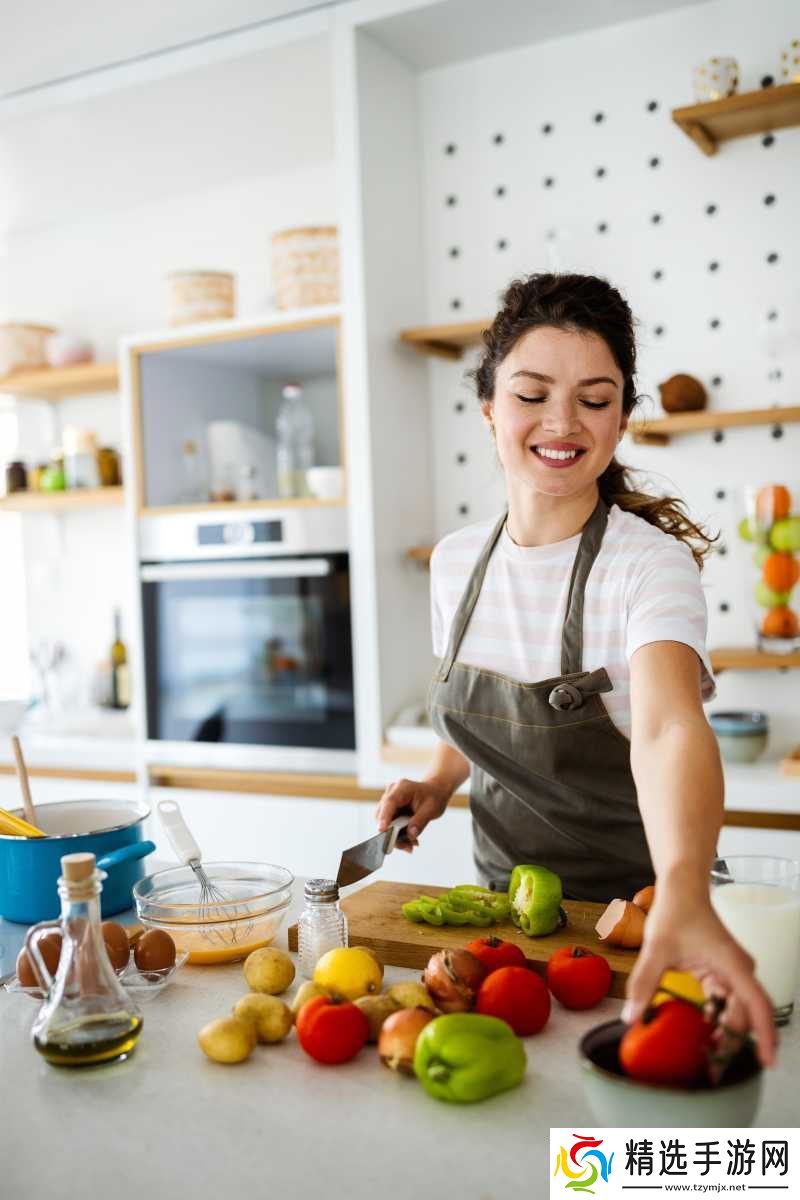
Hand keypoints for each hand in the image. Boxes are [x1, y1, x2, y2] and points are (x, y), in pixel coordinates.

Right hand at [375, 778, 449, 851]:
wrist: (434, 793)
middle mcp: (392, 793)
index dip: (384, 816)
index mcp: (402, 788)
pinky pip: (389, 825)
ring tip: (411, 845)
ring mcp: (389, 802)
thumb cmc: (433, 797)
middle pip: (383, 815)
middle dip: (392, 833)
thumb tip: (410, 835)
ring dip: (395, 837)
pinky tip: (410, 840)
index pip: (389, 802)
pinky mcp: (390, 810)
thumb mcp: (431, 809)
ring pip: (384, 823)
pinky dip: (398, 835)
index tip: (382, 830)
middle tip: (407, 847)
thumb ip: (420, 821)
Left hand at [621, 885, 777, 1068]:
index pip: (758, 1005)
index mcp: (732, 965)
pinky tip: (700, 1033)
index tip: (766, 1062)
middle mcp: (739, 971)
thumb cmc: (676, 911)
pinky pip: (724, 1003)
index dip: (765, 1036)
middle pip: (745, 1016)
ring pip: (735, 1012)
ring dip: (723, 1033)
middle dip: (733, 1043)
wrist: (682, 888)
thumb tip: (630, 1017)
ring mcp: (733, 973)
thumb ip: (643, 983)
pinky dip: (715, 1019)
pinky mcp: (723, 974)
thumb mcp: (656, 948)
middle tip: (712, 1071)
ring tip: (705, 1059)